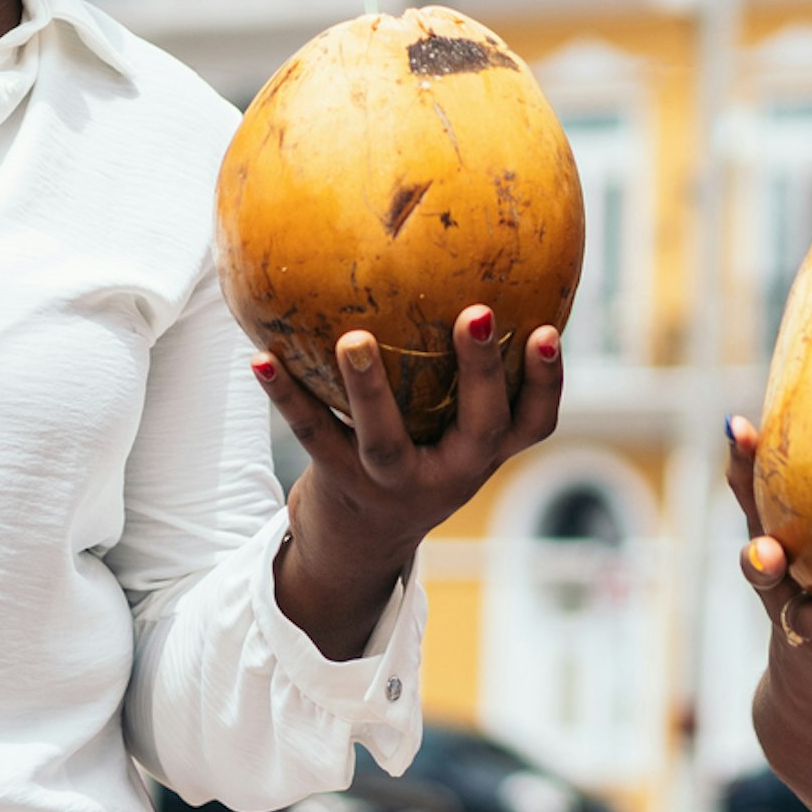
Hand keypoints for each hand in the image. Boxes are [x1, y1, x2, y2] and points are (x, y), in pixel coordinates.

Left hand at [255, 305, 565, 656]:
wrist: (357, 547)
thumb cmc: (416, 459)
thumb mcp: (452, 430)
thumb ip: (464, 376)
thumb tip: (468, 264)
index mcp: (484, 453)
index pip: (534, 422)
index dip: (548, 381)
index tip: (549, 330)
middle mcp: (451, 473)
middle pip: (478, 425)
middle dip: (481, 371)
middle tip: (477, 312)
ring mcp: (394, 484)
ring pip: (385, 439)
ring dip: (370, 388)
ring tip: (354, 339)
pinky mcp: (342, 484)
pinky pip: (314, 434)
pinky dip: (286, 395)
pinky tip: (261, 357)